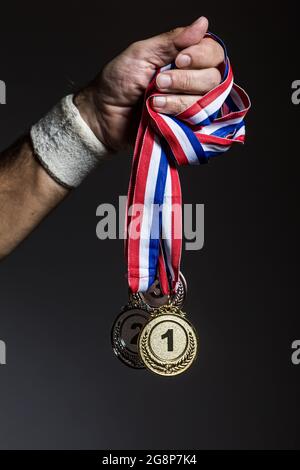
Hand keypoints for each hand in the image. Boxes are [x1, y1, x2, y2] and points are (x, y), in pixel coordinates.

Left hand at [75, 16, 223, 150]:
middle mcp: (192, 82)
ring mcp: (190, 107)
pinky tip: (159, 114)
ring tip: (153, 101)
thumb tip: (203, 23)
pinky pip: (197, 122)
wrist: (102, 117)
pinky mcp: (185, 127)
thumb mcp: (142, 54)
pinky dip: (177, 116)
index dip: (201, 56)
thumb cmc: (117, 83)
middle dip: (186, 80)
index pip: (212, 53)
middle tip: (158, 83)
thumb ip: (172, 41)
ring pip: (207, 102)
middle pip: (214, 78)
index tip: (179, 60)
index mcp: (183, 59)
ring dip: (178, 100)